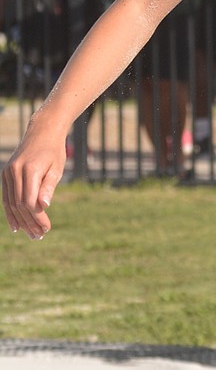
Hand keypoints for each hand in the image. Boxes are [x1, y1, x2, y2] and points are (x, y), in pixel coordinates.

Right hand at [2, 125, 65, 239]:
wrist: (42, 132)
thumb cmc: (54, 152)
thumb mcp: (56, 169)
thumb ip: (48, 187)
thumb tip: (43, 206)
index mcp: (29, 170)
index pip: (29, 202)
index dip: (37, 218)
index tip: (47, 228)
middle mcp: (15, 171)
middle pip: (19, 205)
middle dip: (29, 223)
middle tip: (39, 236)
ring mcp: (8, 172)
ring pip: (11, 203)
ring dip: (20, 221)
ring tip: (31, 235)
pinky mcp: (5, 174)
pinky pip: (6, 197)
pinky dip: (11, 212)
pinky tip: (16, 226)